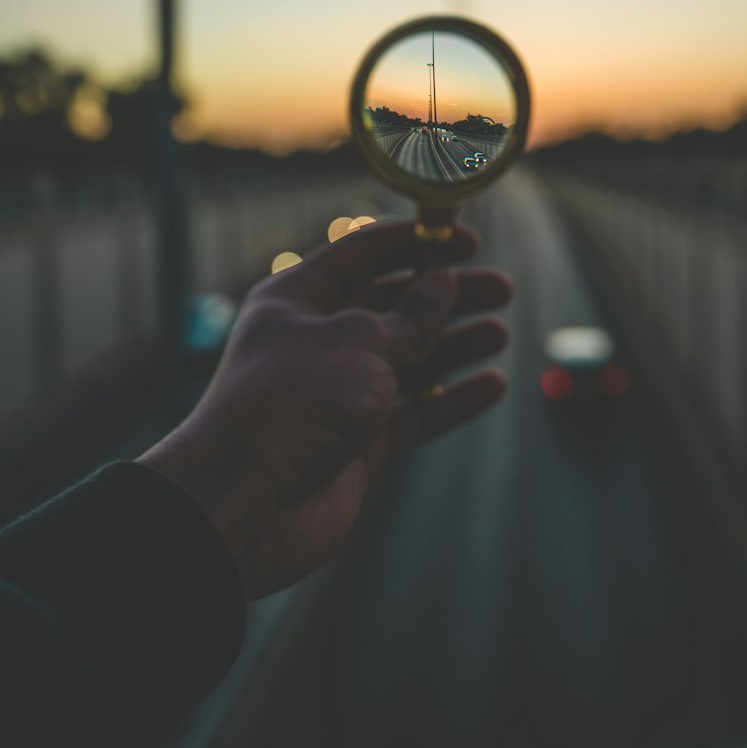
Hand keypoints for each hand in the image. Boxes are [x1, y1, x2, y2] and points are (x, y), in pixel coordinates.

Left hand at [138, 219, 510, 599]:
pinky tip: (492, 386)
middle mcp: (319, 341)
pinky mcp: (359, 443)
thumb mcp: (359, 342)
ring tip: (500, 333)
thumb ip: (410, 316)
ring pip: (409, 360)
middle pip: (394, 306)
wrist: (245, 506)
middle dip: (447, 296)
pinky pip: (415, 413)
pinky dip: (452, 399)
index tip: (468, 240)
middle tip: (501, 289)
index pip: (365, 254)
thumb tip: (442, 282)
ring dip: (455, 344)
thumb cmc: (291, 404)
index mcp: (298, 299)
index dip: (417, 243)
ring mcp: (340, 394)